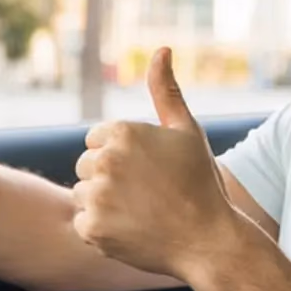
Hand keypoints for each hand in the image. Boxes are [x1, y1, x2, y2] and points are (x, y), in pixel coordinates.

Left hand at [72, 48, 244, 282]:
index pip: (96, 140)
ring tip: (140, 213)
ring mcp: (96, 196)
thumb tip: (161, 49)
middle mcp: (105, 160)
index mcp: (123, 132)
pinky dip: (101, 230)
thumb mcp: (187, 130)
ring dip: (103, 204)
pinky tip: (132, 231)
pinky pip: (83, 223)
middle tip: (147, 195)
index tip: (148, 172)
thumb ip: (166, 89)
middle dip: (109, 178)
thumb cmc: (200, 183)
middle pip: (86, 166)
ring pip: (82, 194)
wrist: (209, 241)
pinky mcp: (91, 228)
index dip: (122, 157)